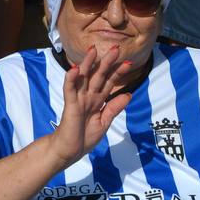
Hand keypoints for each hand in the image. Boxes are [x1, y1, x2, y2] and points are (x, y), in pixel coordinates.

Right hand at [47, 46, 134, 165]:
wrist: (69, 151)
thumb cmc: (83, 138)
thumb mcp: (104, 122)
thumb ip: (114, 108)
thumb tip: (128, 94)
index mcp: (97, 100)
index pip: (109, 83)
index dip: (118, 72)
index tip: (130, 63)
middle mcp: (88, 96)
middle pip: (98, 75)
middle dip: (106, 62)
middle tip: (116, 48)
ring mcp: (78, 99)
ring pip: (83, 77)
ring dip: (87, 63)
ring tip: (93, 50)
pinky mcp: (70, 105)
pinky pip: (70, 90)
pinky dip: (71, 79)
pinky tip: (74, 69)